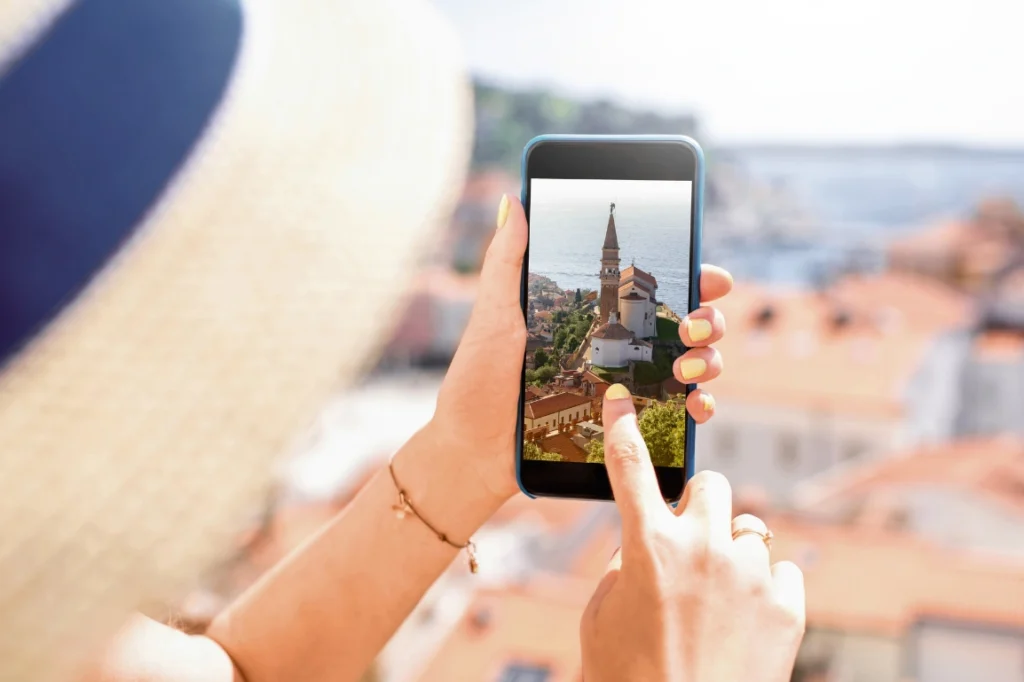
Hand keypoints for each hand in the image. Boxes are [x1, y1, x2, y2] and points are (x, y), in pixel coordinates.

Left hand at [429, 194, 735, 501]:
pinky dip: (700, 407)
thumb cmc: (479, 380)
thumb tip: (513, 200)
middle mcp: (618, 347)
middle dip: (707, 319)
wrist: (473, 449)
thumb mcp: (494, 315)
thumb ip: (508, 260)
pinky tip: (695, 406)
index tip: (709, 274)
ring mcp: (627, 386)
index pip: (653, 288)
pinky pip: (678, 414)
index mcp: (594, 316)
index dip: (691, 277)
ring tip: (685, 368)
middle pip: (687, 323)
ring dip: (707, 360)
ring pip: (694, 364)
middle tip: (693, 325)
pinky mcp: (627, 425)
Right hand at [580, 395, 805, 680]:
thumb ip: (626, 564)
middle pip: (709, 483)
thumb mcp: (602, 615)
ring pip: (749, 526)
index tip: (620, 397)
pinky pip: (782, 570)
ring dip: (731, 549)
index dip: (622, 425)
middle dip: (697, 503)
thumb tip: (649, 543)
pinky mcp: (788, 607)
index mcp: (647, 547)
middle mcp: (703, 549)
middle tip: (688, 537)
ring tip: (718, 593)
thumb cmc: (628, 679)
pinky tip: (747, 616)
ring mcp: (750, 575)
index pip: (629, 465)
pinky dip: (765, 586)